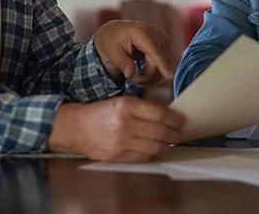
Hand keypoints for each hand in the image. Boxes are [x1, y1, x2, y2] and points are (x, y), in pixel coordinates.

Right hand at [47, 97, 184, 161]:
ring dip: (166, 145)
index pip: (160, 114)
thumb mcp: (122, 102)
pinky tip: (155, 150)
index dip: (175, 119)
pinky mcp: (117, 156)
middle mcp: (125, 124)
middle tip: (179, 133)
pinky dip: (152, 154)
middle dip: (174, 134)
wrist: (76, 128)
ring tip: (169, 142)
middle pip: (160, 132)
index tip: (182, 120)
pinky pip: (142, 157)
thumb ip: (143, 108)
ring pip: (154, 147)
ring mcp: (121, 142)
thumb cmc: (101, 113)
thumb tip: (168, 115)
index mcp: (127, 106)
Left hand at [94, 20, 172, 85]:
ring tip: (137, 77)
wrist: (115, 31)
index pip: (155, 50)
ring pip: (164, 63)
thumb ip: (122, 63)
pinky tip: (144, 73)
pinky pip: (164, 62)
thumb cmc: (112, 40)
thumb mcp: (112, 52)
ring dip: (152, 75)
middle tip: (134, 81)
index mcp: (141, 31)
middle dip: (149, 76)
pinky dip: (155, 71)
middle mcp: (154, 32)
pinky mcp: (163, 43)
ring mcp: (161, 37)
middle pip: (160, 60)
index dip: (162, 64)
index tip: (169, 77)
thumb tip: (130, 75)